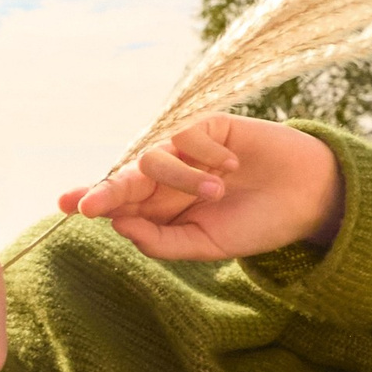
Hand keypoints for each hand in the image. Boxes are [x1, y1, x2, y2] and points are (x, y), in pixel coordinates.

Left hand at [57, 114, 343, 260]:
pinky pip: (187, 133)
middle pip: (125, 178)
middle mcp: (167, 177)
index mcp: (160, 208)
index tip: (65, 204)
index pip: (117, 203)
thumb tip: (118, 223)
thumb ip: (161, 240)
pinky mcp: (209, 126)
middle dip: (106, 191)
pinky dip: (205, 153)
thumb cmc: (254, 225)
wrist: (306, 199)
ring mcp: (187, 150)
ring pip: (154, 157)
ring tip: (217, 191)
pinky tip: (231, 165)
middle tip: (89, 204)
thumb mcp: (205, 245)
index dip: (91, 199)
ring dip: (181, 177)